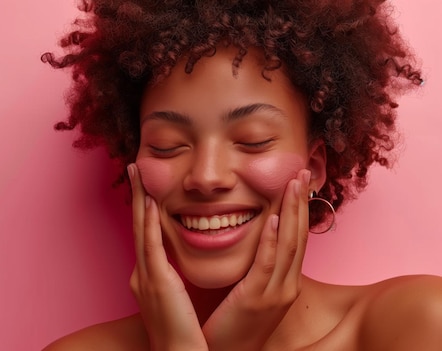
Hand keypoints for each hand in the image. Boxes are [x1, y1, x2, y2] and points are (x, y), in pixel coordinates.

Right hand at [127, 163, 207, 350]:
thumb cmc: (183, 335)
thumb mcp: (177, 301)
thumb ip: (175, 280)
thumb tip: (178, 266)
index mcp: (150, 276)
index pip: (146, 233)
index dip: (144, 208)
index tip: (146, 186)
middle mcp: (142, 272)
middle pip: (139, 225)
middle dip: (136, 195)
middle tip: (134, 168)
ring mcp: (146, 277)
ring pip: (141, 229)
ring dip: (139, 199)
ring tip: (136, 174)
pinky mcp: (156, 283)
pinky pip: (151, 247)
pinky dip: (149, 224)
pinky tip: (150, 203)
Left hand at [202, 169, 310, 350]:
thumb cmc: (229, 326)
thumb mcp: (248, 294)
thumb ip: (253, 270)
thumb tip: (252, 244)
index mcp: (283, 284)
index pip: (295, 240)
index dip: (298, 210)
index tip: (298, 184)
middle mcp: (286, 287)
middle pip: (299, 237)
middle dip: (300, 203)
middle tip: (303, 172)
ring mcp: (275, 293)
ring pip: (289, 245)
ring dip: (292, 211)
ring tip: (294, 183)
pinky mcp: (256, 299)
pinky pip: (268, 264)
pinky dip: (274, 240)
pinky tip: (275, 218)